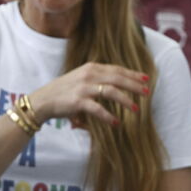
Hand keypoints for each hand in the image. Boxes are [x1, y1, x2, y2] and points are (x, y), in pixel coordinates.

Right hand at [28, 62, 149, 126]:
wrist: (42, 100)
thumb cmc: (65, 91)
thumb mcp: (82, 79)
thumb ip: (98, 78)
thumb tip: (120, 83)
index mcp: (91, 67)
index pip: (117, 69)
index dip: (133, 74)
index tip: (146, 79)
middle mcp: (89, 75)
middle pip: (118, 78)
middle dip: (134, 85)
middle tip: (147, 93)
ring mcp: (83, 87)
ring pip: (111, 91)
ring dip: (125, 100)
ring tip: (136, 109)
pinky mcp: (77, 101)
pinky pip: (97, 108)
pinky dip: (108, 116)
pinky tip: (116, 122)